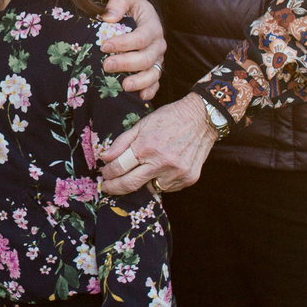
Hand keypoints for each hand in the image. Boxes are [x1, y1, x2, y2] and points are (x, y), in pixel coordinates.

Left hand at [97, 94, 216, 194]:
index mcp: (147, 146)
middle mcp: (161, 162)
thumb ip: (121, 142)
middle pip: (130, 184)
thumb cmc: (169, 118)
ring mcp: (176, 173)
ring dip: (142, 182)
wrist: (202, 118)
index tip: (104, 175)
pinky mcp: (189, 179)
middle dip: (115, 187)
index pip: (119, 167)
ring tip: (142, 171)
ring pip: (150, 188)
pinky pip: (167, 187)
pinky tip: (161, 170)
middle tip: (107, 187)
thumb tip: (105, 158)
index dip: (108, 173)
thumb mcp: (142, 124)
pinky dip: (160, 181)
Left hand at [99, 0, 164, 101]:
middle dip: (126, 63)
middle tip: (106, 66)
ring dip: (139, 81)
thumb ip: (118, 2)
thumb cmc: (129, 7)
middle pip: (146, 58)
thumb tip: (109, 17)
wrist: (138, 16)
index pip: (141, 37)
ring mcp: (158, 59)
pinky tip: (140, 97)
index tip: (104, 46)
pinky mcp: (154, 70)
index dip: (124, 43)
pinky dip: (150, 91)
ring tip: (123, 86)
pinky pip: (156, 83)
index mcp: (152, 26)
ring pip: (153, 73)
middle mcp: (158, 44)